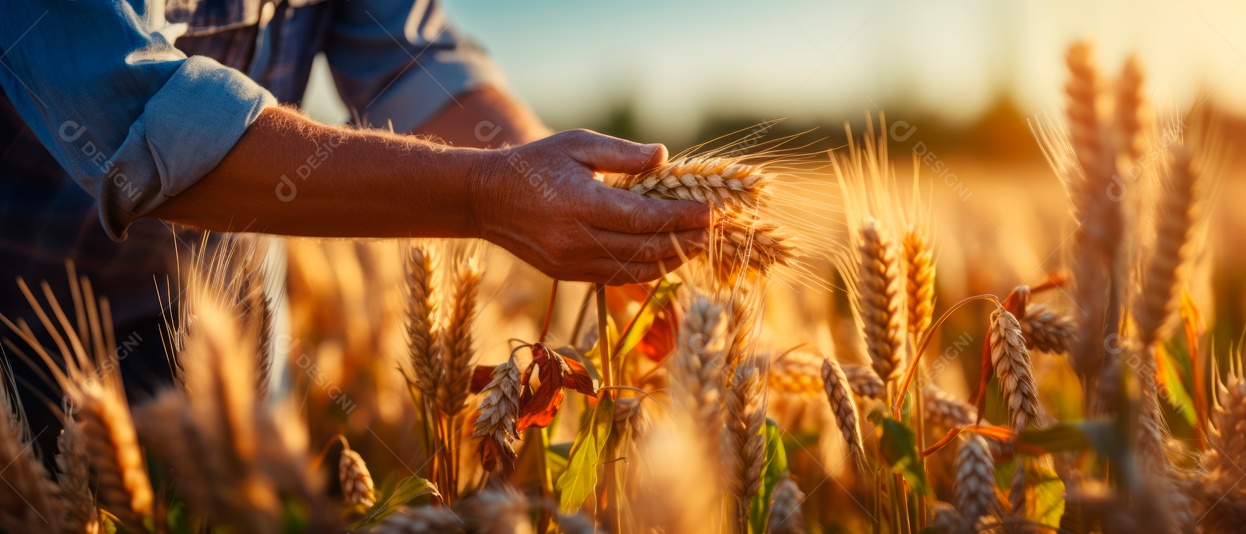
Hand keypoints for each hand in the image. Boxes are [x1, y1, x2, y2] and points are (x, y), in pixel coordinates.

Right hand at [470, 129, 709, 283]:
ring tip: (698, 246)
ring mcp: (571, 262)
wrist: (487, 199)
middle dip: (685, 240)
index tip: (710, 211)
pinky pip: (616, 277)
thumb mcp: (577, 144)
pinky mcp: (568, 275)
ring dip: (671, 260)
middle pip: (644, 248)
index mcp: (580, 203)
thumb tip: (665, 157)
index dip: (681, 217)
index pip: (644, 217)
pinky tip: (666, 257)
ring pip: (634, 269)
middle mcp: (576, 239)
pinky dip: (646, 270)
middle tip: (713, 231)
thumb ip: (622, 153)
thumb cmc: (536, 164)